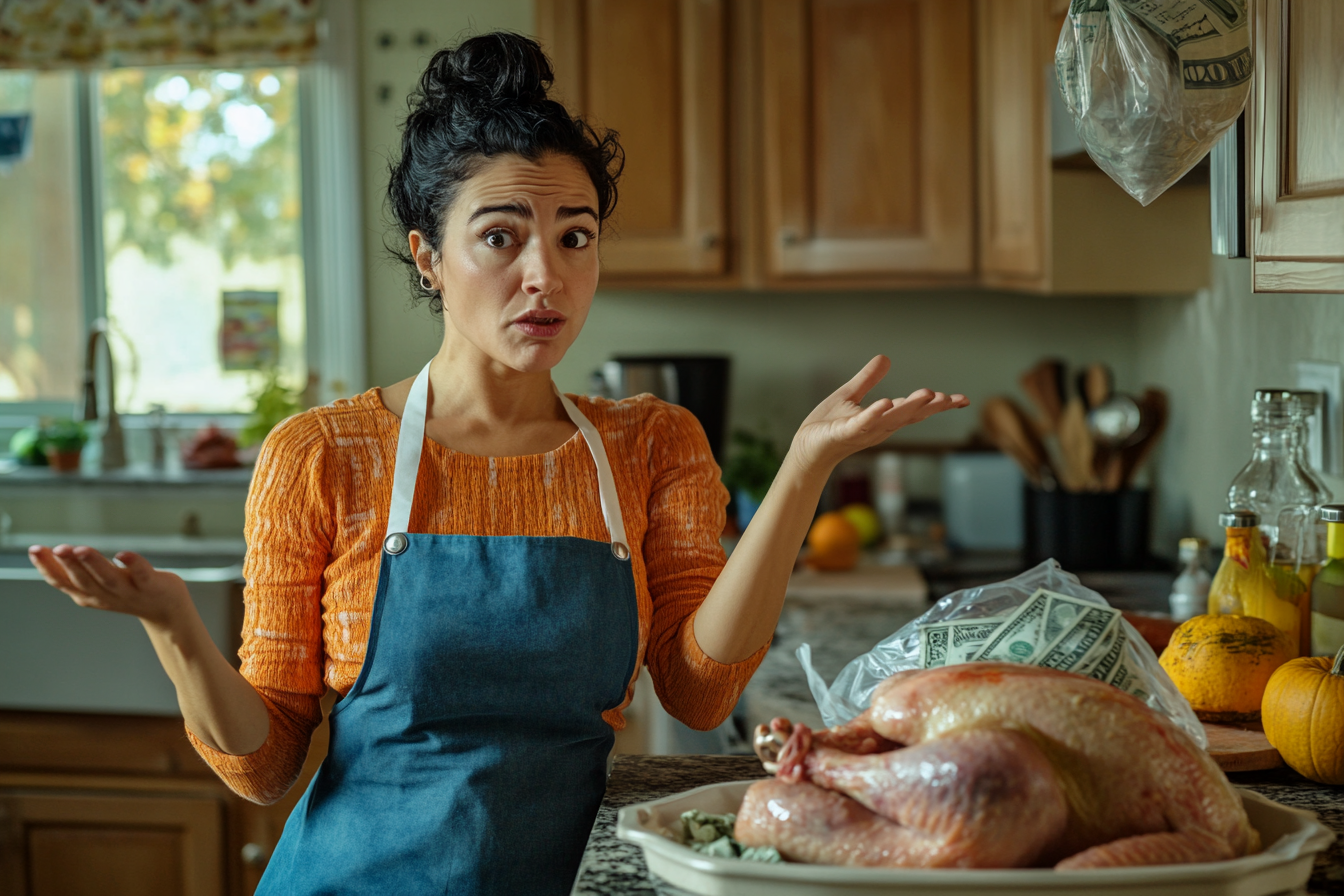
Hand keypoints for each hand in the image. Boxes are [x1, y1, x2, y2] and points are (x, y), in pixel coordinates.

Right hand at [28, 544, 190, 628]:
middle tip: (56, 549)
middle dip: (68, 564)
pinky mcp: (153, 585)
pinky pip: (142, 574)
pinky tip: (123, 554)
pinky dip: (133, 564)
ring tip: (80, 549)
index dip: (47, 568)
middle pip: (83, 580)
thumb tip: (49, 553)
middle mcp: (107, 595)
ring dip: (94, 564)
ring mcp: (130, 591)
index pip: (63, 582)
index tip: (34, 550)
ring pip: (108, 578)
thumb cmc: (129, 591)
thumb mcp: (97, 585)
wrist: (168, 611)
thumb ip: (77, 573)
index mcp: (90, 594)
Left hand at [790, 355, 968, 473]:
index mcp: (884, 418)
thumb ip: (867, 380)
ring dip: (910, 406)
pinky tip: (885, 403)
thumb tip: (886, 358)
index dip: (938, 405)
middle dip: (931, 407)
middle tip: (953, 398)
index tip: (962, 399)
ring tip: (929, 394)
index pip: (915, 409)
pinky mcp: (844, 433)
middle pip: (910, 415)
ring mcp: (863, 430)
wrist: (805, 448)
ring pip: (891, 418)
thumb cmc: (826, 426)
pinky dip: (874, 413)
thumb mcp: (849, 395)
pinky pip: (862, 422)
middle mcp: (879, 426)